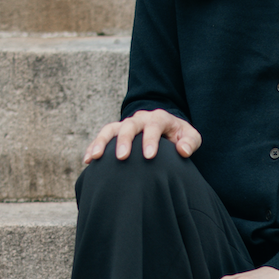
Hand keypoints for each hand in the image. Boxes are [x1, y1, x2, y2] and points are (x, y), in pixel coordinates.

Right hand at [85, 109, 200, 162]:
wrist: (168, 130)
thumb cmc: (180, 135)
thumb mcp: (191, 137)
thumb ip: (190, 142)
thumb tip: (182, 151)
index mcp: (159, 118)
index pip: (153, 126)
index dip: (150, 140)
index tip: (149, 156)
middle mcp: (140, 119)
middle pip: (129, 126)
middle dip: (125, 140)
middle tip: (122, 157)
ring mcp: (126, 124)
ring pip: (111, 129)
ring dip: (102, 142)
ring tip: (95, 157)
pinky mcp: (116, 132)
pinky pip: (102, 137)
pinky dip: (94, 146)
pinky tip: (88, 160)